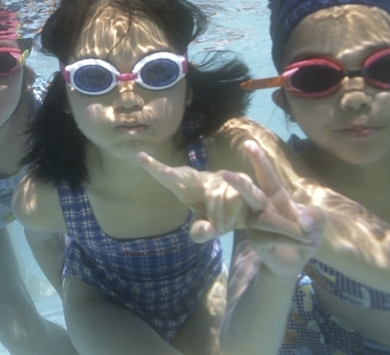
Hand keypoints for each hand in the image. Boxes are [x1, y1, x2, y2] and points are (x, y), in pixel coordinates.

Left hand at [138, 152, 261, 241]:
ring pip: (214, 195)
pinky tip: (232, 223)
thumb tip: (208, 230)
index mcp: (187, 187)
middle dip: (172, 174)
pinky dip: (232, 213)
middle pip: (185, 174)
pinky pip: (234, 195)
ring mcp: (219, 177)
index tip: (140, 157)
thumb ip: (201, 232)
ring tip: (221, 228)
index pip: (168, 177)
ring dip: (217, 215)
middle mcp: (200, 179)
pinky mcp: (240, 178)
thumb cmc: (219, 216)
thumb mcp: (208, 228)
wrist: (249, 211)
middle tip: (162, 173)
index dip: (154, 168)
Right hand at [224, 141, 323, 277]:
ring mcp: (255, 224)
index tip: (249, 143)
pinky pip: (273, 237)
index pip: (267, 176)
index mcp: (275, 196)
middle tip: (225, 175)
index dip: (259, 160)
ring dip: (293, 228)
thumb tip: (304, 221)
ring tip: (313, 237)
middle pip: (249, 193)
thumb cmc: (304, 234)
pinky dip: (295, 241)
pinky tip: (309, 244)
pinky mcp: (257, 241)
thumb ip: (316, 216)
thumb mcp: (318, 222)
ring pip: (268, 220)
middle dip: (239, 184)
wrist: (296, 261)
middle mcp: (261, 207)